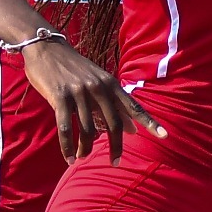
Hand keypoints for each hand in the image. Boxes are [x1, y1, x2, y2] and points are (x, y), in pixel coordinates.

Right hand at [21, 39, 165, 162]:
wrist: (47, 48)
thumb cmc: (74, 69)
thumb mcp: (99, 81)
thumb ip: (115, 104)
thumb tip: (133, 130)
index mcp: (110, 84)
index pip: (134, 107)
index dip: (150, 122)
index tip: (165, 136)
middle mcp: (98, 88)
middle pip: (113, 124)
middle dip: (116, 147)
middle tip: (115, 162)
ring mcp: (79, 92)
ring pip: (88, 130)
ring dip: (85, 149)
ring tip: (81, 159)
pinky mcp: (60, 97)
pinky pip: (66, 128)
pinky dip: (67, 147)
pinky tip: (68, 158)